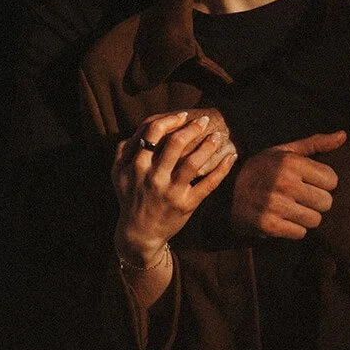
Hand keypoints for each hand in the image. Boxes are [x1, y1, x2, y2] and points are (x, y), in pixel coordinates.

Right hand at [112, 109, 236, 261]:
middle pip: (175, 143)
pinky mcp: (186, 205)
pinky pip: (208, 184)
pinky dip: (222, 169)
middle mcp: (154, 178)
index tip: (182, 115)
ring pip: (193, 162)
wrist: (139, 234)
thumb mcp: (118, 175)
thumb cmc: (130, 199)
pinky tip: (231, 157)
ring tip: (218, 135)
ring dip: (209, 145)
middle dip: (192, 127)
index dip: (169, 120)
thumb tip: (136, 130)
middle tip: (204, 120)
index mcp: (137, 166)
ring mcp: (171, 192)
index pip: (153, 133)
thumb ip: (123, 151)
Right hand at [230, 130, 346, 240]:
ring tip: (292, 209)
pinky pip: (300, 233)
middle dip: (317, 202)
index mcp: (290, 162)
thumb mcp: (286, 151)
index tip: (310, 182)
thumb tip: (344, 135)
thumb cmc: (264, 169)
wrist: (228, 192)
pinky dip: (294, 229)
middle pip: (326, 202)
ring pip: (315, 220)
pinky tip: (283, 219)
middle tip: (302, 198)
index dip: (324, 183)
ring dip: (306, 217)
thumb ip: (316, 143)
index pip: (332, 180)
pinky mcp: (267, 225)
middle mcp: (283, 182)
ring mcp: (274, 204)